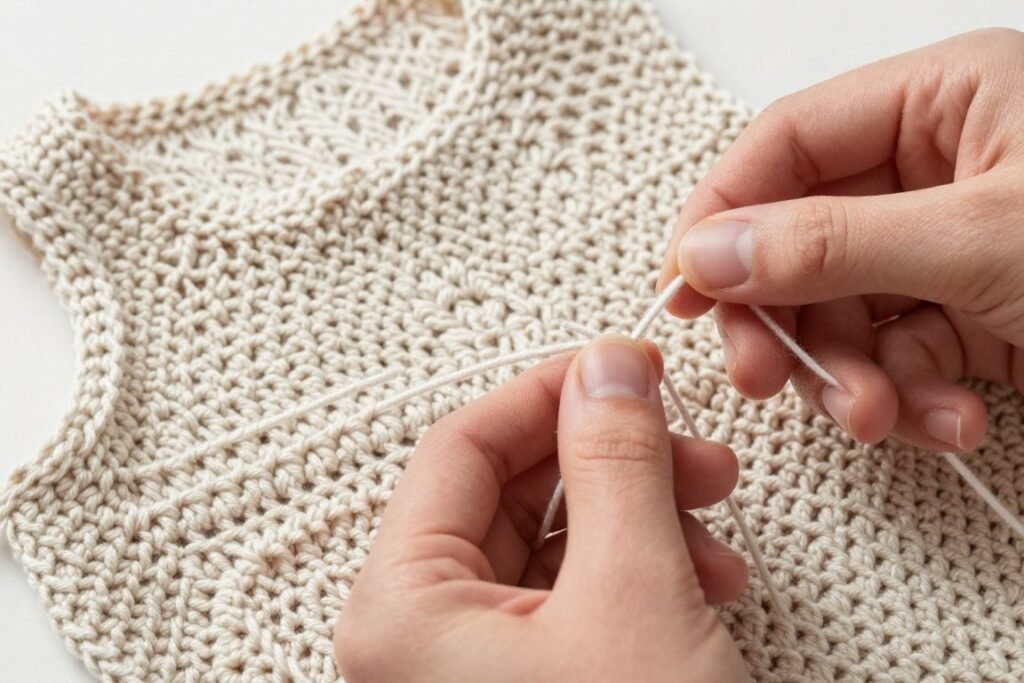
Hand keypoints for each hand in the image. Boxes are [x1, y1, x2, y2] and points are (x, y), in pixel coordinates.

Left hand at [334, 337, 748, 681]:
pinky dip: (638, 570)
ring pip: (550, 540)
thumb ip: (616, 460)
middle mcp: (418, 639)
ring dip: (638, 513)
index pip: (460, 448)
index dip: (545, 393)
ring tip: (711, 516)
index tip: (617, 366)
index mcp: (401, 610)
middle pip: (509, 491)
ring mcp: (472, 669)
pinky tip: (702, 575)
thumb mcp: (633, 591)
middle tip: (682, 436)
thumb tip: (607, 368)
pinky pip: (573, 594)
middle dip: (608, 457)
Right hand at [658, 28, 1023, 451]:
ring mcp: (956, 245)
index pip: (787, 145)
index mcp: (945, 99)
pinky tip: (946, 419)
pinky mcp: (979, 311)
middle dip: (790, 319)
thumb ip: (831, 242)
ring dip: (855, 378)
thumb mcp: (985, 236)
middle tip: (768, 373)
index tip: (686, 283)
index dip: (724, 213)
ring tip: (883, 418)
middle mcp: (942, 167)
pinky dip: (913, 397)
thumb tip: (708, 251)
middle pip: (804, 240)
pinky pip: (903, 353)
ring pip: (848, 311)